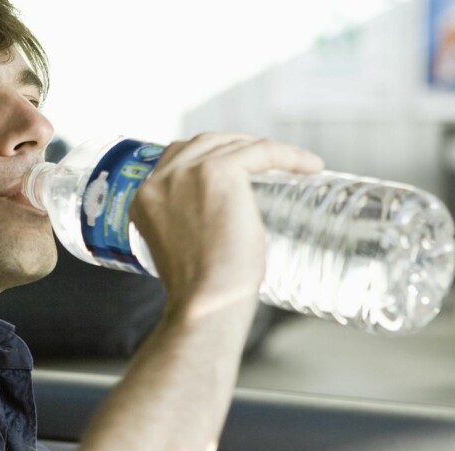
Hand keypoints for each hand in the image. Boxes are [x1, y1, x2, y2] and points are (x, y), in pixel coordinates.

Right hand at [129, 132, 323, 310]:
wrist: (205, 303)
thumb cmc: (202, 293)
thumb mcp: (184, 252)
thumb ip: (190, 228)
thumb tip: (222, 224)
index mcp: (144, 198)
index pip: (177, 159)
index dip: (210, 157)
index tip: (239, 167)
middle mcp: (160, 179)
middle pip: (203, 143)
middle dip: (236, 147)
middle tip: (267, 163)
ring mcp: (187, 173)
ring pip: (232, 145)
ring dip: (263, 149)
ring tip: (292, 163)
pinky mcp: (218, 173)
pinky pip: (260, 152)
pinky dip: (288, 155)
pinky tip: (309, 165)